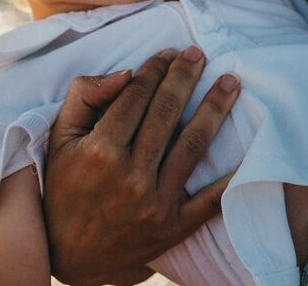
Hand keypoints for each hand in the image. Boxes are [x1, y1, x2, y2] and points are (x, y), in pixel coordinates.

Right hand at [43, 48, 239, 285]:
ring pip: (193, 145)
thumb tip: (126, 72)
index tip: (168, 53)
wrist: (70, 256)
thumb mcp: (59, 139)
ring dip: (215, 108)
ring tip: (231, 82)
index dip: (154, 69)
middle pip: (167, 113)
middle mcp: (130, 176)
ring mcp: (155, 204)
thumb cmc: (64, 189)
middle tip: (199, 54)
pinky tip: (248, 149)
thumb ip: (84, 97)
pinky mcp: (174, 228)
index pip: (136, 96)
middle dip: (185, 77)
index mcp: (100, 151)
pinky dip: (231, 176)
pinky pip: (210, 200)